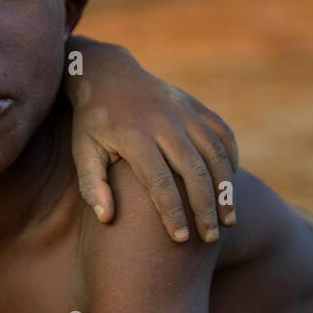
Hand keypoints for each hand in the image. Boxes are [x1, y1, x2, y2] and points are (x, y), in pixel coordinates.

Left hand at [65, 37, 237, 241]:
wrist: (106, 74)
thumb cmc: (92, 123)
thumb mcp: (82, 152)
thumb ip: (92, 186)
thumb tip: (107, 219)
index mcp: (133, 136)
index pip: (159, 182)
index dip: (172, 212)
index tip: (180, 239)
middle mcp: (163, 121)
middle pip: (193, 170)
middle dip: (205, 208)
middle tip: (210, 237)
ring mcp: (183, 110)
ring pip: (214, 153)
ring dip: (225, 188)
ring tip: (228, 220)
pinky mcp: (195, 105)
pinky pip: (222, 133)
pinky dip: (230, 159)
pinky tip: (229, 185)